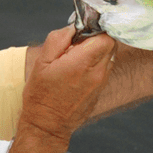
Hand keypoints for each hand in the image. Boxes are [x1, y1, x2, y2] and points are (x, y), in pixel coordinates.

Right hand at [0, 26, 114, 152]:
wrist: (47, 125)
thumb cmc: (41, 95)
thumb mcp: (42, 61)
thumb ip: (59, 38)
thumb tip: (74, 27)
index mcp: (83, 63)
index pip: (105, 36)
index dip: (95, 29)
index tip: (82, 32)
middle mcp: (98, 73)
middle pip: (110, 44)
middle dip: (96, 39)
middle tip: (76, 44)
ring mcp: (102, 83)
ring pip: (109, 56)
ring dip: (96, 51)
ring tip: (76, 58)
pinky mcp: (101, 90)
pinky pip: (105, 68)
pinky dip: (95, 64)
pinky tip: (78, 71)